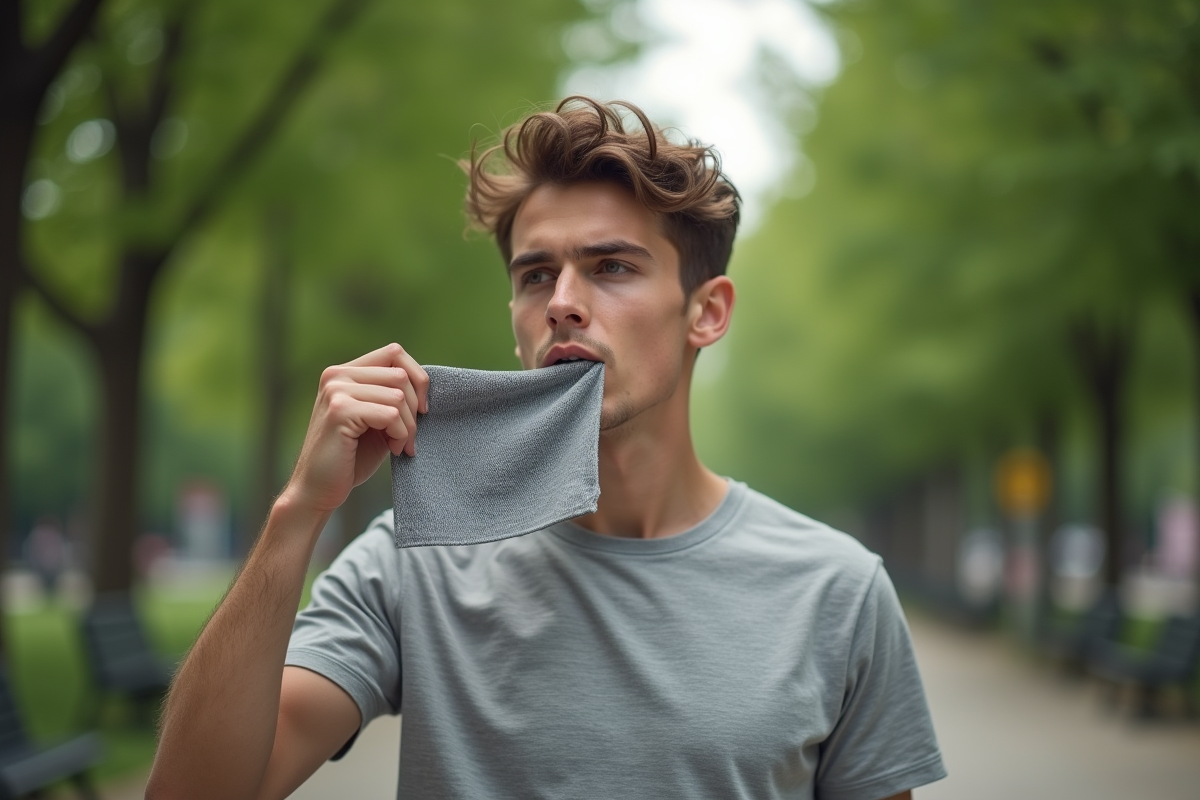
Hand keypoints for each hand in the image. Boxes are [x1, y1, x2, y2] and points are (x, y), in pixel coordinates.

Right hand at [283, 343, 428, 513]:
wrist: (318, 489)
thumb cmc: (352, 457)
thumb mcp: (377, 419)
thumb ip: (392, 395)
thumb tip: (425, 382)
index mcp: (345, 372)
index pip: (395, 352)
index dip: (418, 378)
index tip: (422, 409)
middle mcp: (337, 375)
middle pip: (400, 375)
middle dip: (415, 409)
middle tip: (409, 437)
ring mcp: (336, 391)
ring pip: (398, 396)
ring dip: (408, 426)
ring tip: (399, 445)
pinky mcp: (340, 411)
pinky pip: (390, 414)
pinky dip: (399, 435)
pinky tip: (392, 450)